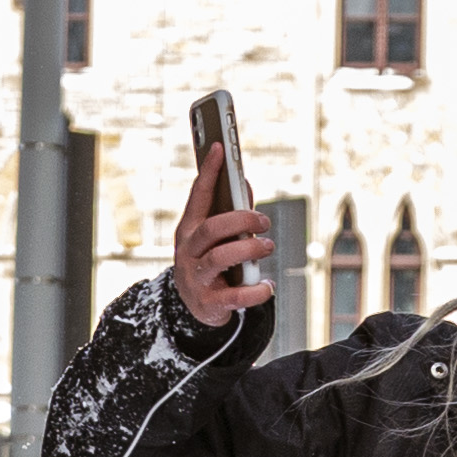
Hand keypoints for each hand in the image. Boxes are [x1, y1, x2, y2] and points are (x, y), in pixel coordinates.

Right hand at [171, 140, 276, 330]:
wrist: (195, 309)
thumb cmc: (209, 263)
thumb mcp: (214, 238)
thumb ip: (229, 213)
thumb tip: (244, 183)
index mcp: (189, 230)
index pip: (198, 196)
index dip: (208, 171)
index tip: (220, 147)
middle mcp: (189, 252)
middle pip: (213, 228)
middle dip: (242, 219)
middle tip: (265, 221)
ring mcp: (197, 277)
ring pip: (222, 257)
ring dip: (250, 249)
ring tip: (267, 246)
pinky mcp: (210, 302)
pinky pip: (237, 295)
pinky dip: (257, 290)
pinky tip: (267, 286)